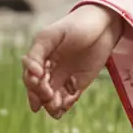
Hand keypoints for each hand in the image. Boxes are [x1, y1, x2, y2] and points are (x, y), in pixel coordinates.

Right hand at [22, 4, 125, 118]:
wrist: (103, 25)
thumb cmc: (74, 26)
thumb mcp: (51, 36)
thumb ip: (37, 53)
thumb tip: (32, 74)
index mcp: (39, 58)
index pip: (29, 77)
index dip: (32, 84)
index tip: (39, 83)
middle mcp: (49, 70)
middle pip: (39, 91)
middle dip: (41, 97)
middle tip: (50, 97)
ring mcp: (64, 78)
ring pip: (52, 99)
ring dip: (51, 106)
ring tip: (57, 107)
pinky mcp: (79, 84)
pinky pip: (68, 100)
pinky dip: (65, 105)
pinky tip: (67, 104)